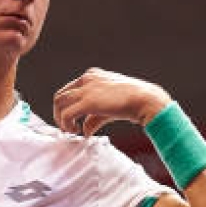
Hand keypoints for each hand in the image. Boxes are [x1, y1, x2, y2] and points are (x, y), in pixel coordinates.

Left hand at [53, 68, 171, 136]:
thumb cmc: (133, 103)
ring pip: (59, 103)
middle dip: (59, 114)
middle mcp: (87, 78)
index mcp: (92, 75)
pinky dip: (66, 124)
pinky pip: (67, 114)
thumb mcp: (109, 108)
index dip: (67, 107)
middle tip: (67, 128)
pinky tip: (77, 131)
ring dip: (61, 119)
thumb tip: (85, 131)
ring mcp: (86, 88)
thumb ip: (94, 117)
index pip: (69, 90)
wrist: (146, 100)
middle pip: (60, 96)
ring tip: (71, 131)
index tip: (72, 121)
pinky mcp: (88, 101)